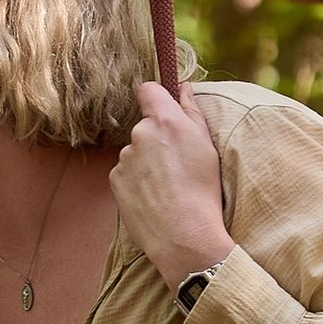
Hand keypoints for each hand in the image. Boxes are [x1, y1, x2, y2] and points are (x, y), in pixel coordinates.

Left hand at [115, 80, 236, 287]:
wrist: (184, 235)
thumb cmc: (203, 190)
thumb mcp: (207, 146)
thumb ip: (192, 111)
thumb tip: (182, 87)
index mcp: (164, 120)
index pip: (147, 89)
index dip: (156, 98)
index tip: (165, 110)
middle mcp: (139, 133)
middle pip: (144, 126)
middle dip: (157, 138)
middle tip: (177, 164)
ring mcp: (124, 157)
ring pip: (135, 152)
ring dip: (147, 162)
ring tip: (167, 186)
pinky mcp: (115, 179)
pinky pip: (126, 173)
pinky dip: (137, 181)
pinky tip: (154, 197)